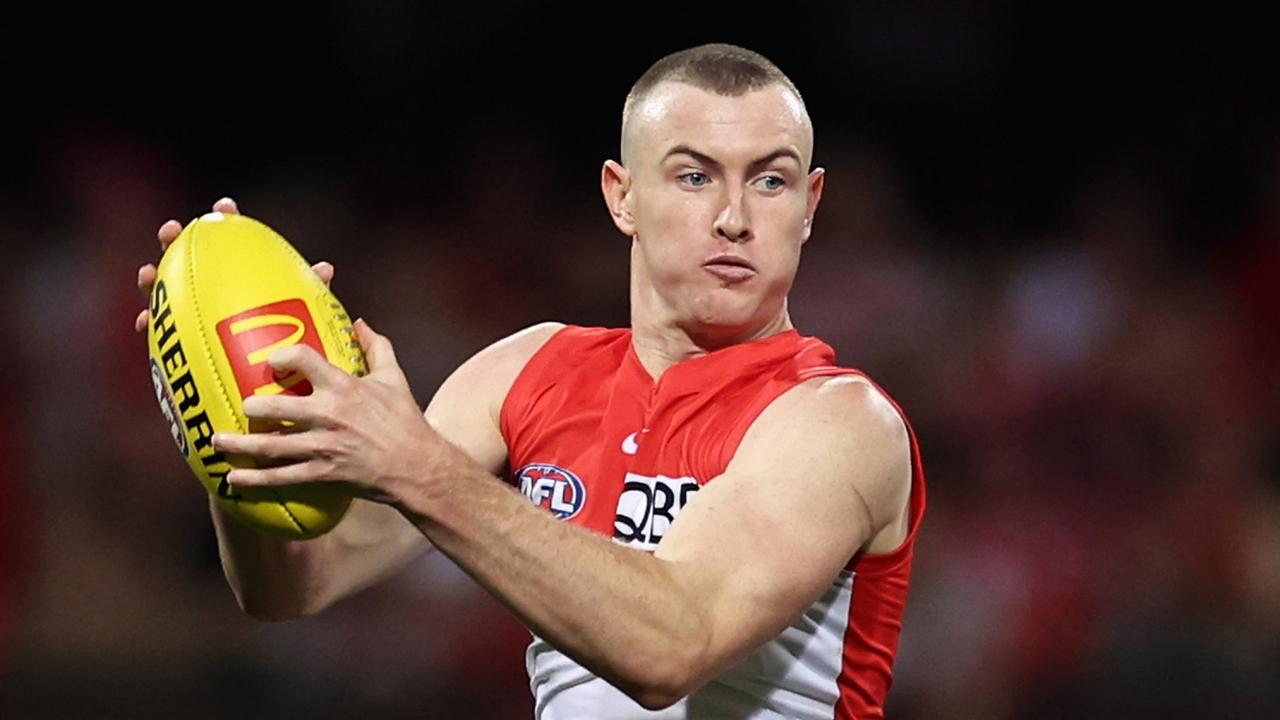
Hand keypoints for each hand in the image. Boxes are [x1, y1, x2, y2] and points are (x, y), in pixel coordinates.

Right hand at [133, 197, 335, 332]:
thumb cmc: (291, 345)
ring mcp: (196, 315)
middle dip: (176, 241)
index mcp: (243, 279)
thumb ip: (310, 294)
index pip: (234, 244)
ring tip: (146, 272)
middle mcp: (215, 292)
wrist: (274, 385)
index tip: (225, 207)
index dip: (228, 222)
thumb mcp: (304, 318)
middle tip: (173, 230)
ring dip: (153, 279)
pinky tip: (143, 322)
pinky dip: (150, 326)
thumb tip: (325, 269)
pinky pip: (160, 333)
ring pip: (166, 292)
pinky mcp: (183, 343)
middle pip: (190, 259)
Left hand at [212, 320, 441, 507]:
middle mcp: (329, 415)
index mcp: (343, 387)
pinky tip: (233, 478)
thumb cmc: (406, 421)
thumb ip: (376, 347)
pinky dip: (255, 479)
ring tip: (216, 439)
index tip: (271, 362)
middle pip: (275, 407)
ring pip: (271, 445)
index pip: (302, 360)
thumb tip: (359, 322)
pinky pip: (282, 477)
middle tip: (241, 405)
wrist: (417, 466)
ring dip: (239, 444)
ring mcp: (323, 446)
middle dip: (251, 406)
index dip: (280, 358)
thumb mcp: (394, 378)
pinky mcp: (323, 473)